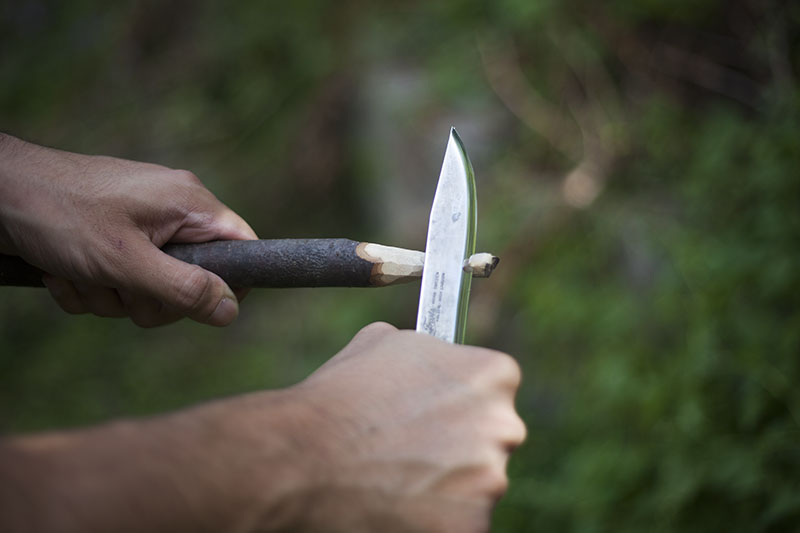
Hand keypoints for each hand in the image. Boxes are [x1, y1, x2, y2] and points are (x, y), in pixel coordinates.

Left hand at [0, 133, 255, 325]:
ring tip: (81, 271)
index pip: (242, 247)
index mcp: (189, 205)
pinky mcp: (112, 241)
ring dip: (110, 295)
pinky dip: (90, 289)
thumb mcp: (126, 261)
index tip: (197, 303)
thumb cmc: (59, 215)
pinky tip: (63, 272)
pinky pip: (118, 285)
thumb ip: (183, 289)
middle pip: (194, 281)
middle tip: (120, 284)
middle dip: (149, 297)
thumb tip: (232, 311)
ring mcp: (141, 227)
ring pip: (150, 290)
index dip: (231, 284)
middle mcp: (171, 213)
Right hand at [265, 323, 525, 531]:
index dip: (459, 402)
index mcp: (493, 374)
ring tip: (395, 478)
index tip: (434, 414)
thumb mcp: (384, 342)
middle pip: (492, 438)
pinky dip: (433, 520)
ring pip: (477, 484)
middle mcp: (503, 426)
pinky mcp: (471, 528)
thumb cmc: (340, 397)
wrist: (303, 457)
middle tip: (412, 450)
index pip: (494, 389)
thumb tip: (432, 356)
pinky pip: (460, 524)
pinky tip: (396, 506)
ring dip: (447, 484)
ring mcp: (491, 480)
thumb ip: (426, 350)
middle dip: (459, 444)